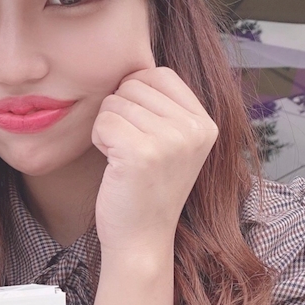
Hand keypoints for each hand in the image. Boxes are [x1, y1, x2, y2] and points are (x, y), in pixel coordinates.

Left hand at [91, 67, 218, 260]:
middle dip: (119, 112)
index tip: (138, 130)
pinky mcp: (143, 153)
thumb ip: (162, 105)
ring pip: (114, 102)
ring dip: (107, 129)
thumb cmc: (145, 189)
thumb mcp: (170, 142)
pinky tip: (114, 165)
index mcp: (206, 122)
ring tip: (123, 159)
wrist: (140, 240)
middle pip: (133, 85)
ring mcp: (172, 140)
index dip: (134, 95)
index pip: (159, 74)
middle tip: (130, 150)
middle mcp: (195, 129)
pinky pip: (103, 121)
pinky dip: (98, 141)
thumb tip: (132, 64)